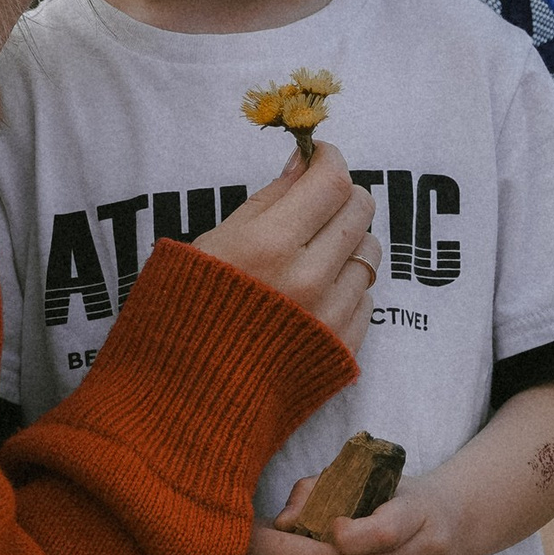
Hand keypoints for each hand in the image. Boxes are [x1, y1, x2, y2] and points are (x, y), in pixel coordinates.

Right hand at [203, 145, 380, 347]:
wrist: (187, 396)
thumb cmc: (184, 314)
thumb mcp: (211, 244)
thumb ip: (265, 202)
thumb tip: (304, 165)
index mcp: (268, 245)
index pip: (331, 182)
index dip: (330, 160)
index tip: (320, 158)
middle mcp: (307, 278)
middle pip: (360, 210)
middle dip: (342, 196)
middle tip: (318, 202)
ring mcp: (329, 317)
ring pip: (369, 252)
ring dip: (347, 243)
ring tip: (315, 254)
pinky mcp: (342, 349)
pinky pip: (365, 298)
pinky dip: (345, 288)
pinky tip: (314, 295)